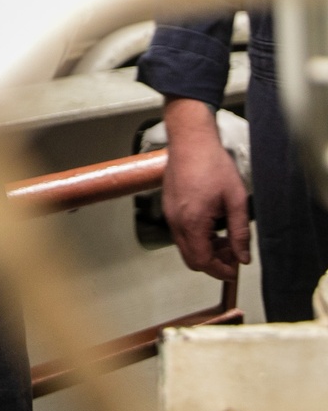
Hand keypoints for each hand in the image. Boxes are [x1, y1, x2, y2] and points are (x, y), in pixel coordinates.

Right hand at [162, 96, 250, 279]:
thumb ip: (240, 232)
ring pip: (185, 247)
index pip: (202, 262)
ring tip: (226, 238)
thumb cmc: (212, 163)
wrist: (190, 140)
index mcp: (192, 221)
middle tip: (233, 253)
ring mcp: (169, 214)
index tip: (235, 269)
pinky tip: (213, 226)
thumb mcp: (236, 199)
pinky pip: (181, 233)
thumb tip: (243, 258)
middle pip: (191, 259)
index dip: (220, 271)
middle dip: (213, 262)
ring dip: (205, 250)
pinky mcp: (168, 206)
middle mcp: (176, 221)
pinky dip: (196, 237)